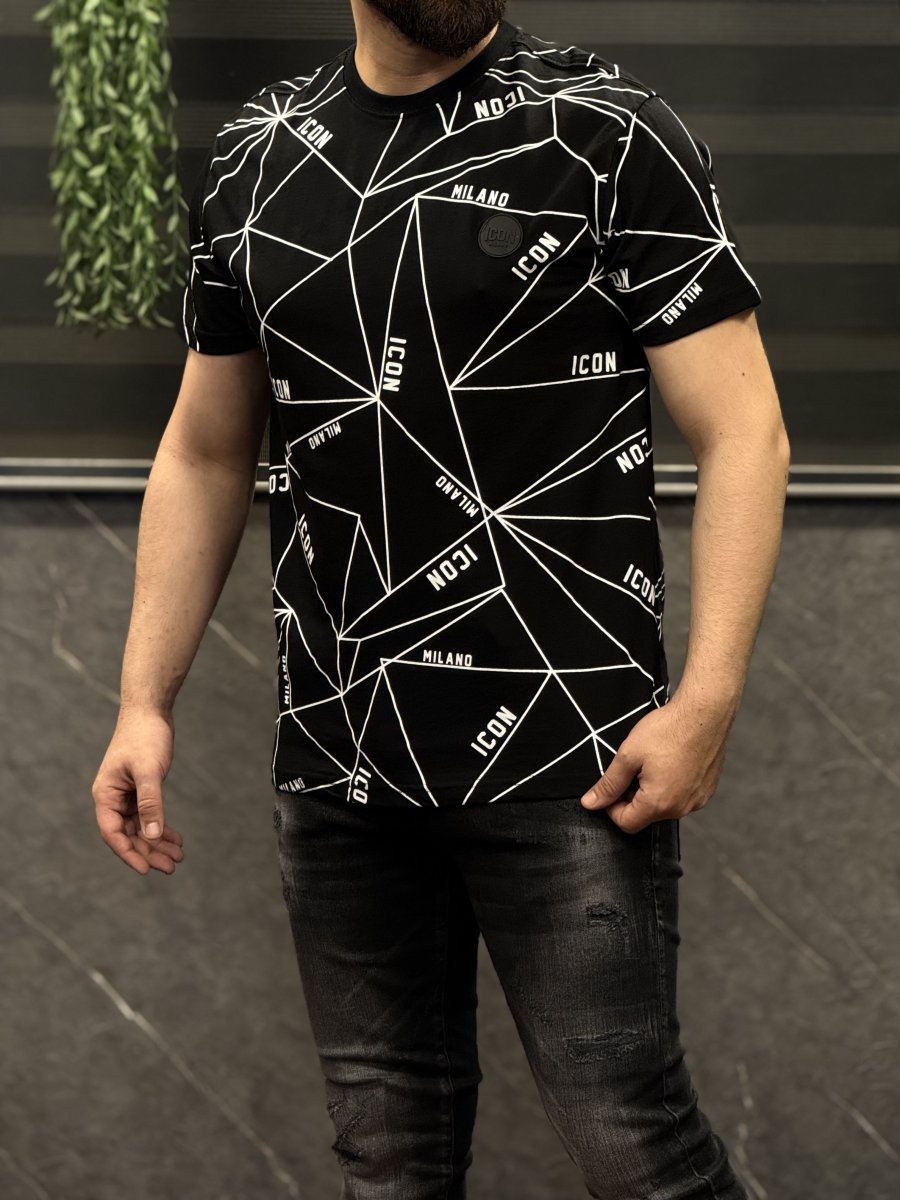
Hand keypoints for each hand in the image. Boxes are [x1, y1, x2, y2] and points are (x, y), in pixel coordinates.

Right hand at [92, 707, 183, 875]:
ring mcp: (126, 794)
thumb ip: (151, 803)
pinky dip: (161, 827)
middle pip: (128, 834)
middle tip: (172, 867)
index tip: (147, 869)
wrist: (150, 711)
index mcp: (105, 794)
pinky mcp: (140, 789)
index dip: (129, 853)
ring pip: (140, 827)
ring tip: (178, 857)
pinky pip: (148, 815)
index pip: (113, 833)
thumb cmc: (145, 737)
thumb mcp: (149, 771)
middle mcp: (113, 797)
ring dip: (157, 842)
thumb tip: (152, 835)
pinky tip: (176, 838)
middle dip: (149, 852)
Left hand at [580, 695, 736, 832]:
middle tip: (632, 768)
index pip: (626, 823)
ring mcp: (697, 800)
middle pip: (646, 815)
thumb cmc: (668, 730)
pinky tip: (669, 762)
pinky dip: (670, 785)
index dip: (612, 807)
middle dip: (632, 797)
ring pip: (664, 806)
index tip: (612, 785)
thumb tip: (590, 803)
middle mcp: (681, 809)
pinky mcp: (706, 790)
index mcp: (659, 804)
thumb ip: (609, 784)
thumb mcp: (628, 755)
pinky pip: (681, 797)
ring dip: (651, 791)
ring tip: (652, 762)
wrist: (704, 713)